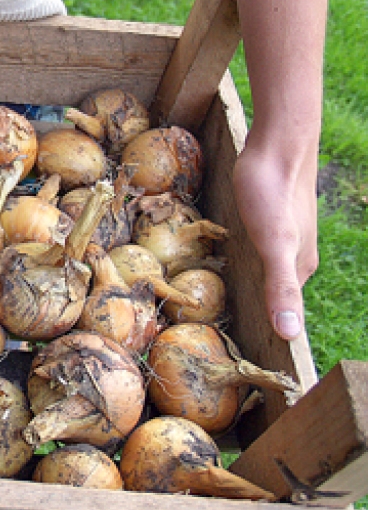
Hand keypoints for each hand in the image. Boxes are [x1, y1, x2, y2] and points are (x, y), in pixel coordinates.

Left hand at [232, 129, 318, 340]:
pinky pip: (247, 251)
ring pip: (257, 274)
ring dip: (240, 291)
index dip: (261, 338)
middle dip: (248, 318)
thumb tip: (290, 335)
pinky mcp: (264, 220)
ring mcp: (280, 239)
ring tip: (211, 314)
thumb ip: (282, 287)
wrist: (277, 142)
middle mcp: (294, 259)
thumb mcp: (274, 243)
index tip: (238, 366)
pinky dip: (234, 264)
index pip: (281, 317)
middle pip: (268, 297)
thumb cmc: (272, 192)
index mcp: (298, 271)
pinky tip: (215, 268)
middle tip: (213, 344)